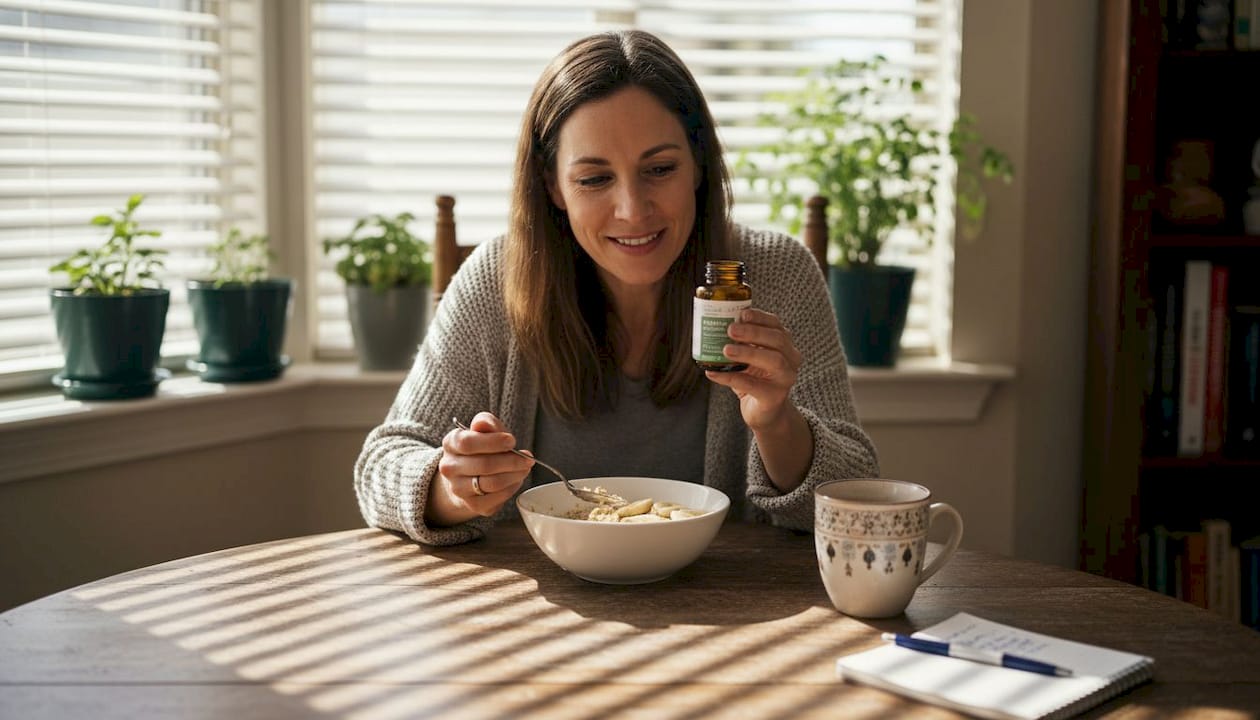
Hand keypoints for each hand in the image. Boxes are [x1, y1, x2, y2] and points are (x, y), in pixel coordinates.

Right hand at [427, 412, 533, 524]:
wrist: (467, 476)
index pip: (468, 443)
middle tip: (528, 458)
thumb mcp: (482, 430)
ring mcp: (458, 489)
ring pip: (492, 483)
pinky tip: (515, 479)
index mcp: (450, 444)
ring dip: (515, 475)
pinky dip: (512, 488)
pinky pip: (497, 498)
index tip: (512, 441)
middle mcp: (449, 468)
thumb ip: (486, 423)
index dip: (493, 442)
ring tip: (525, 467)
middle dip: (512, 461)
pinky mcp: (472, 505)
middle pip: (484, 465)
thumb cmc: (479, 449)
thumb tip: (482, 424)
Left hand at [705, 309, 812, 491]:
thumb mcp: (751, 356)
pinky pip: (753, 385)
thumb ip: (742, 341)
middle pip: (778, 340)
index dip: (761, 318)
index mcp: (785, 345)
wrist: (764, 412)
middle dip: (754, 332)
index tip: (742, 313)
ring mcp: (785, 379)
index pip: (777, 325)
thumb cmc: (756, 378)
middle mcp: (791, 360)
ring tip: (726, 349)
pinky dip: (731, 378)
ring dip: (748, 352)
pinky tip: (713, 373)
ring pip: (773, 361)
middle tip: (730, 329)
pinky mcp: (774, 397)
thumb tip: (717, 321)